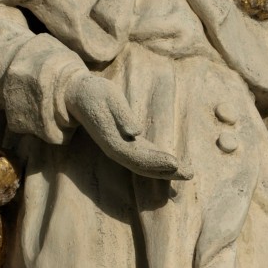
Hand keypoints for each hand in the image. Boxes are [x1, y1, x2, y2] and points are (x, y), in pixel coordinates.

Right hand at [65, 72, 191, 180]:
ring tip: (187, 173)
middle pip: (143, 166)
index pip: (136, 156)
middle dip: (167, 171)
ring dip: (166, 171)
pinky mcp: (126, 143)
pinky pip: (144, 158)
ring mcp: (121, 148)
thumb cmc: (94, 92)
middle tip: (189, 174)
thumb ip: (121, 115)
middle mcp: (116, 149)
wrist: (78, 96)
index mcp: (112, 140)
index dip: (155, 161)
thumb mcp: (108, 96)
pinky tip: (174, 165)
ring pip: (145, 165)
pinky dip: (159, 163)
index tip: (175, 162)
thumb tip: (135, 132)